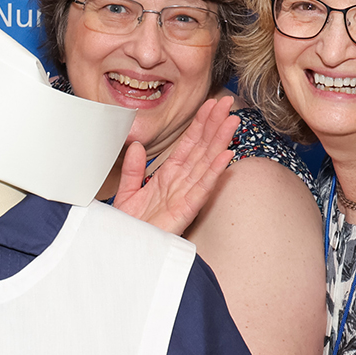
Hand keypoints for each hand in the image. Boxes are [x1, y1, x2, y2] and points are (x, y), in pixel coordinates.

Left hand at [113, 94, 238, 235]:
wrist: (123, 250)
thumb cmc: (130, 228)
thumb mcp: (127, 193)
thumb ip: (134, 170)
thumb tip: (137, 146)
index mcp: (167, 177)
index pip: (188, 145)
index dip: (200, 124)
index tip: (211, 105)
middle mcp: (180, 184)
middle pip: (201, 149)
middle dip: (215, 125)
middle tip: (228, 104)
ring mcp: (186, 196)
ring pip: (206, 163)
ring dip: (220, 142)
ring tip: (232, 121)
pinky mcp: (186, 211)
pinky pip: (202, 188)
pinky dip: (214, 172)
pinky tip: (226, 155)